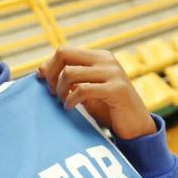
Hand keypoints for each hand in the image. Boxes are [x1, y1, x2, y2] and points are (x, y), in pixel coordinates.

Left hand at [37, 47, 156, 139]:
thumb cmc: (109, 109)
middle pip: (64, 54)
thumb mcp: (87, 90)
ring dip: (60, 90)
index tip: (43, 82)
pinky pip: (83, 90)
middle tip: (51, 93)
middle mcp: (106, 60)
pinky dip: (71, 99)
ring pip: (70, 73)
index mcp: (99, 57)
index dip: (49, 66)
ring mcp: (113, 73)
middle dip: (51, 75)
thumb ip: (71, 79)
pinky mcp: (117, 90)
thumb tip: (41, 70)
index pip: (64, 51)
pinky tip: (70, 107)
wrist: (136, 126)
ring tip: (63, 101)